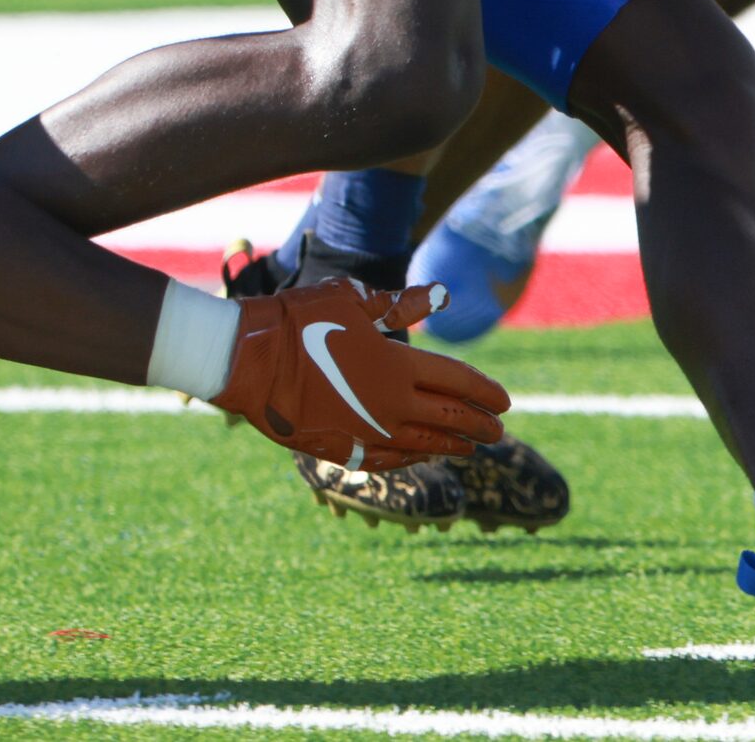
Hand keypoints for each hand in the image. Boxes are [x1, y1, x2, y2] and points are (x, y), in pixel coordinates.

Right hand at [211, 279, 511, 470]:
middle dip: (478, 424)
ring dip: (450, 445)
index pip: (457, 382)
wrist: (248, 360)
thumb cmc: (300, 320)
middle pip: (448, 418)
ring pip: (421, 444)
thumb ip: (401, 304)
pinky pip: (386, 459)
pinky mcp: (339, 448)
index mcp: (399, 367)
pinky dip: (409, 459)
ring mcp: (365, 431)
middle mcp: (390, 405)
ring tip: (469, 448)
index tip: (505, 402)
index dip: (484, 391)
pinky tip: (418, 457)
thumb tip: (441, 294)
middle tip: (499, 431)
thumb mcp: (354, 301)